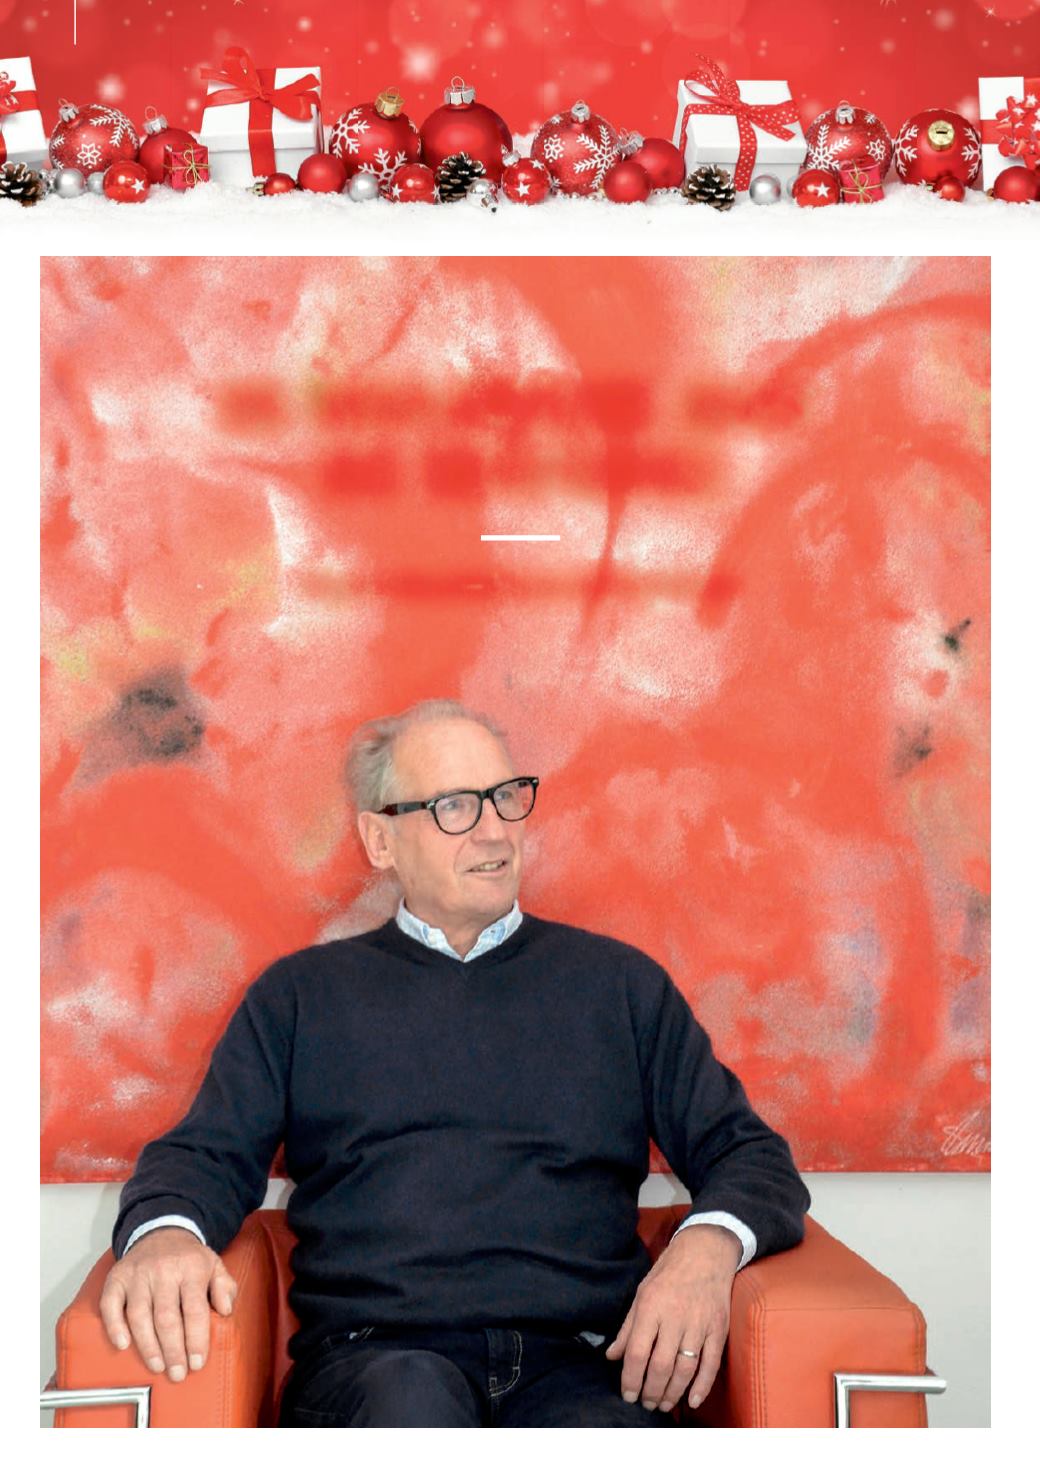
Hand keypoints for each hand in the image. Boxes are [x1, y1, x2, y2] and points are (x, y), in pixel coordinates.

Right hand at [99, 1226, 237, 1383]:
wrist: (162, 1231)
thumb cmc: (189, 1258)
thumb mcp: (215, 1265)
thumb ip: (225, 1287)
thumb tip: (225, 1310)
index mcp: (192, 1268)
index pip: (195, 1309)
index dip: (196, 1339)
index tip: (197, 1363)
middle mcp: (164, 1270)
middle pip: (166, 1317)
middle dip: (173, 1350)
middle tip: (177, 1374)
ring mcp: (138, 1274)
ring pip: (140, 1315)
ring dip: (148, 1346)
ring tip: (158, 1366)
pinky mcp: (117, 1277)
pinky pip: (110, 1304)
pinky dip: (115, 1326)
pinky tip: (123, 1345)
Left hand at [604, 1223, 739, 1414]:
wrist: (705, 1252)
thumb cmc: (669, 1273)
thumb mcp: (642, 1292)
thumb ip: (628, 1327)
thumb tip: (611, 1356)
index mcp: (651, 1306)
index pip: (636, 1352)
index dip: (630, 1378)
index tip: (627, 1394)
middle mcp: (674, 1317)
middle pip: (660, 1365)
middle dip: (651, 1391)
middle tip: (645, 1404)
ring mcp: (699, 1324)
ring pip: (685, 1369)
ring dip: (673, 1393)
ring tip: (663, 1405)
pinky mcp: (718, 1329)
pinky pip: (711, 1364)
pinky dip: (702, 1386)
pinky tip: (692, 1401)